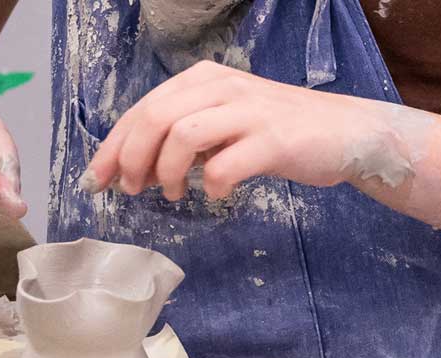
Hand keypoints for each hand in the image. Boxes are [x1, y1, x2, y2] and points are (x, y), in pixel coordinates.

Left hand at [83, 61, 411, 199]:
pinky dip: (210, 185)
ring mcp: (248, 111)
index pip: (143, 109)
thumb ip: (181, 138)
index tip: (96, 180)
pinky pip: (225, 165)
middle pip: (155, 118)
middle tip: (131, 190)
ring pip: (182, 135)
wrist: (344, 132)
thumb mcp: (221, 125)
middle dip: (132, 160)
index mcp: (203, 80)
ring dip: (166, 172)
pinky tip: (213, 194)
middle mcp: (222, 87)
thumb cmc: (275, 132)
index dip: (113, 147)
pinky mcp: (273, 140)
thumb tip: (132, 169)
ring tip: (171, 194)